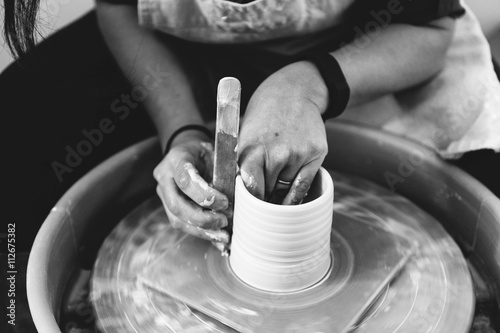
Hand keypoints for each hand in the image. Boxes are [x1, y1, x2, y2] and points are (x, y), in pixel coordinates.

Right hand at [154, 130, 229, 242]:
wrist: (186, 152)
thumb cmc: (203, 152)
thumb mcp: (215, 152)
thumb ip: (225, 169)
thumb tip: (243, 188)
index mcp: (176, 159)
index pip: (185, 180)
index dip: (204, 195)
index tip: (225, 202)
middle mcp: (164, 178)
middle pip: (177, 205)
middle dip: (202, 218)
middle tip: (224, 222)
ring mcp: (163, 194)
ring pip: (177, 220)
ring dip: (202, 231)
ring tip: (224, 236)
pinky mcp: (168, 208)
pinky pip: (182, 225)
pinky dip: (201, 233)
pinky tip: (217, 238)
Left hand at [238, 61, 328, 203]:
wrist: (294, 92)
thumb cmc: (264, 117)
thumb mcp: (245, 135)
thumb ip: (242, 164)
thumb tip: (238, 196)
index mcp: (253, 149)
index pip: (250, 188)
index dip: (249, 201)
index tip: (246, 207)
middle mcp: (276, 154)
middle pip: (268, 192)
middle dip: (262, 197)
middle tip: (259, 200)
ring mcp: (298, 155)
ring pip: (285, 190)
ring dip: (278, 193)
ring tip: (273, 189)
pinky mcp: (316, 154)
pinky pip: (303, 185)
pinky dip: (295, 196)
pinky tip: (289, 199)